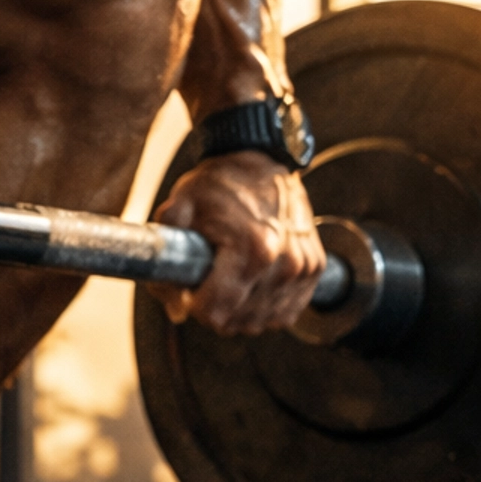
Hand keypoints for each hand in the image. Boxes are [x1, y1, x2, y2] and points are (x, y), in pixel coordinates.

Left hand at [151, 152, 324, 333]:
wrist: (261, 159)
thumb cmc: (220, 183)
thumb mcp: (180, 206)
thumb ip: (166, 256)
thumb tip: (175, 309)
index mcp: (252, 249)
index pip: (215, 312)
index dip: (192, 306)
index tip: (189, 290)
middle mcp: (284, 263)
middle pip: (237, 322)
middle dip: (215, 309)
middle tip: (206, 281)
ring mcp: (303, 268)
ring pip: (262, 322)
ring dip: (240, 311)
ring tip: (228, 281)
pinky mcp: (315, 269)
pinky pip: (286, 313)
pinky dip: (265, 307)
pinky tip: (251, 285)